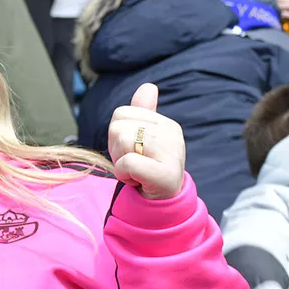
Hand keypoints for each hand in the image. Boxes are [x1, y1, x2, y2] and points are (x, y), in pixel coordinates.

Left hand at [108, 83, 185, 199]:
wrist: (162, 201)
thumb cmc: (148, 168)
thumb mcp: (143, 138)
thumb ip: (143, 113)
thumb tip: (148, 87)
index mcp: (165, 123)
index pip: (120, 113)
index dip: (116, 134)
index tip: (131, 150)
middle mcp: (171, 133)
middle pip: (117, 127)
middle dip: (116, 148)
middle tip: (133, 163)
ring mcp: (171, 152)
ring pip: (122, 141)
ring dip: (120, 162)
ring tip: (136, 171)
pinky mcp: (165, 172)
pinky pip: (127, 163)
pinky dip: (124, 174)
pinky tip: (138, 180)